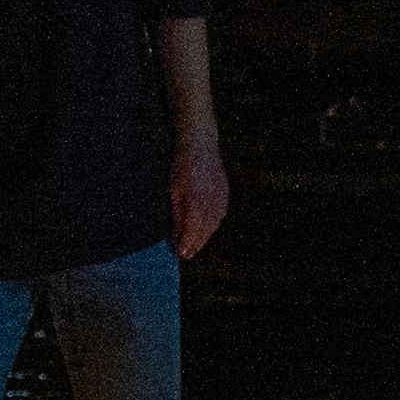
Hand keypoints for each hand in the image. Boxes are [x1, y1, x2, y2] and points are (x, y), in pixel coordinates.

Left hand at [169, 140, 230, 260]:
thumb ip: (177, 214)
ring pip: (214, 224)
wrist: (201, 144)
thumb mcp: (173, 190)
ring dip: (204, 236)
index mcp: (197, 199)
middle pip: (205, 230)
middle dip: (196, 244)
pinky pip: (220, 214)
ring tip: (195, 245)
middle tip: (186, 255)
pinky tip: (206, 229)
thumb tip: (176, 235)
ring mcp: (221, 197)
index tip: (181, 254)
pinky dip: (212, 224)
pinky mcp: (225, 193)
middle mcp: (212, 201)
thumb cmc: (182, 165)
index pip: (193, 229)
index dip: (187, 243)